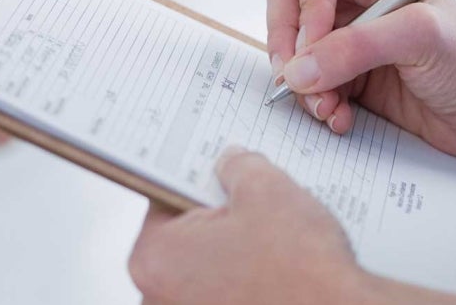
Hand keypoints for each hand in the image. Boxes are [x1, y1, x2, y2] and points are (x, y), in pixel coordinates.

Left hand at [129, 148, 363, 304]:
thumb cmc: (300, 270)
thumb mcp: (266, 190)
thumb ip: (238, 166)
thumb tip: (232, 163)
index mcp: (155, 257)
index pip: (163, 198)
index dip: (198, 180)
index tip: (218, 175)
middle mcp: (160, 296)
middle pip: (186, 237)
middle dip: (218, 218)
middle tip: (253, 205)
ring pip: (209, 267)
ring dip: (235, 250)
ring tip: (274, 239)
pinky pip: (227, 291)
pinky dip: (248, 278)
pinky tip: (279, 266)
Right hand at [266, 0, 455, 157]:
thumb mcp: (420, 39)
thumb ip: (356, 48)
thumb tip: (296, 71)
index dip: (304, 2)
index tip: (313, 45)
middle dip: (288, 42)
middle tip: (295, 80)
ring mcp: (347, 31)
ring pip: (291, 45)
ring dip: (302, 82)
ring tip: (329, 108)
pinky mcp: (345, 70)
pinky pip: (305, 81)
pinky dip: (315, 102)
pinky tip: (342, 118)